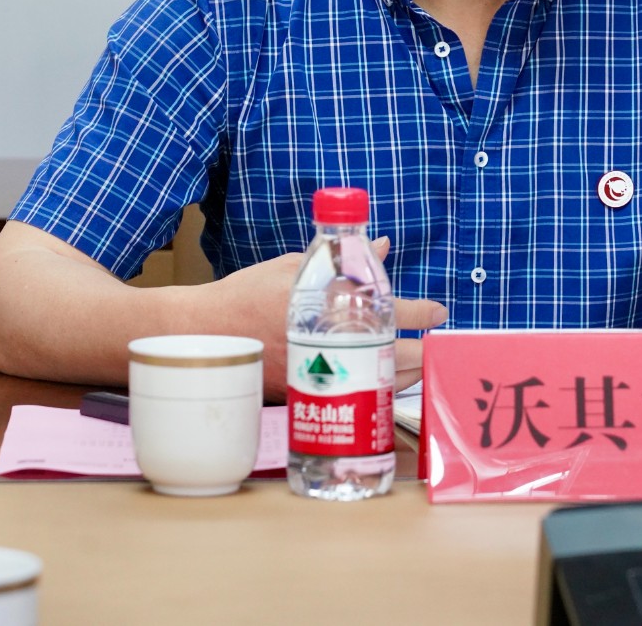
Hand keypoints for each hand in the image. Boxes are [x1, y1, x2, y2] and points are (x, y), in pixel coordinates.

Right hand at [208, 238, 446, 400]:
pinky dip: (373, 388)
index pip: (389, 313)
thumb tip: (383, 245)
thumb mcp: (295, 267)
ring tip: (419, 363)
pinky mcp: (305, 395)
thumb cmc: (247, 294)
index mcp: (327, 310)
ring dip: (403, 375)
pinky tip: (383, 380)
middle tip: (436, 346)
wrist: (203, 335)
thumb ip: (343, 260)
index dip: (420, 314)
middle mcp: (325, 347)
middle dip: (422, 355)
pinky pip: (352, 395)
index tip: (438, 313)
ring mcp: (316, 376)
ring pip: (376, 385)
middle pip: (392, 359)